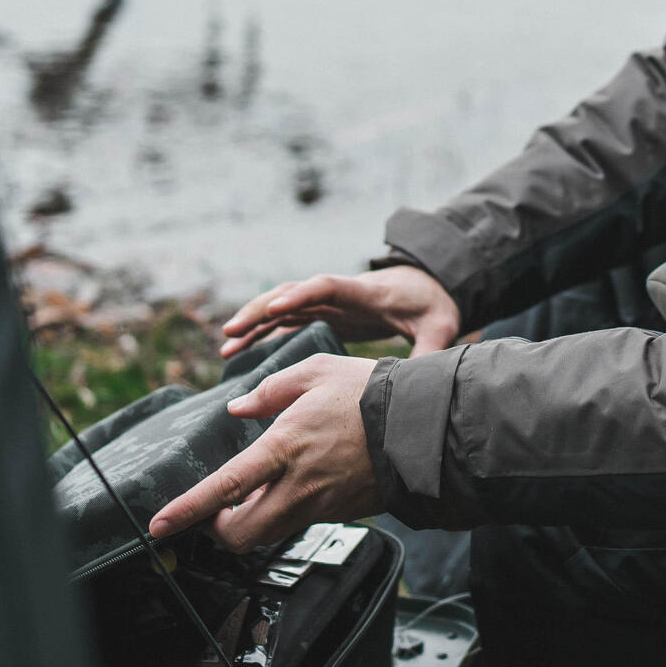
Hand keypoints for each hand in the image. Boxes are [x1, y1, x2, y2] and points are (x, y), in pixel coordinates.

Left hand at [147, 353, 380, 551]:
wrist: (425, 427)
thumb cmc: (371, 394)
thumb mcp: (314, 373)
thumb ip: (269, 391)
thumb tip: (238, 407)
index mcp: (285, 448)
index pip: (224, 489)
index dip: (188, 511)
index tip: (159, 525)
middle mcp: (299, 486)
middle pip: (240, 536)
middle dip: (217, 530)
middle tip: (214, 510)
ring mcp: (320, 505)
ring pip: (268, 536)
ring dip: (249, 523)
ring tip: (252, 493)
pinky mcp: (339, 512)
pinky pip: (298, 523)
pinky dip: (282, 512)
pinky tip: (293, 485)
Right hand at [221, 262, 463, 360]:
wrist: (431, 286)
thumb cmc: (433, 305)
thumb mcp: (439, 327)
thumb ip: (429, 350)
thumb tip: (421, 380)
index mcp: (363, 292)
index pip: (326, 287)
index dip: (300, 296)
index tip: (276, 309)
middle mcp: (338, 293)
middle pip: (291, 293)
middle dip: (260, 310)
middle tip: (231, 331)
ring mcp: (327, 301)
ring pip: (281, 306)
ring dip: (253, 322)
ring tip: (225, 345)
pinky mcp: (323, 312)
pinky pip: (285, 319)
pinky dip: (261, 331)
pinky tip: (239, 350)